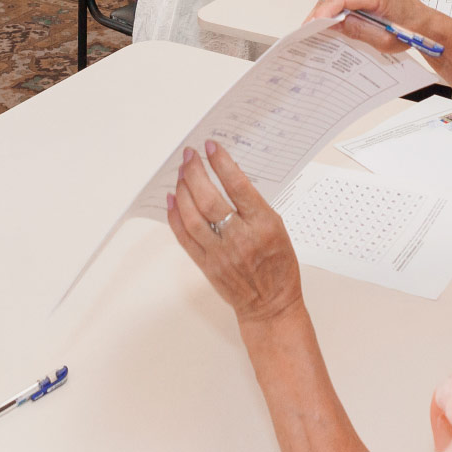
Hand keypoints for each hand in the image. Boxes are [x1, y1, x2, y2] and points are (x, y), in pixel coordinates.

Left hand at [167, 142, 302, 324]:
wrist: (271, 305)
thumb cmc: (279, 266)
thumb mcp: (277, 227)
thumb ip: (253, 204)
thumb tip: (228, 175)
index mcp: (263, 225)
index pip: (238, 186)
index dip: (222, 163)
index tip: (212, 147)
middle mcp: (240, 238)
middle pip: (209, 199)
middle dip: (195, 172)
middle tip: (190, 156)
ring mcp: (220, 253)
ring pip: (192, 216)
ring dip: (182, 190)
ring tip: (181, 173)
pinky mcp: (206, 265)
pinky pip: (184, 237)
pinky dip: (175, 216)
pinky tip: (172, 199)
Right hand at [305, 0, 441, 56]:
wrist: (425, 24)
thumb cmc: (411, 30)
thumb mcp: (384, 39)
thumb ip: (358, 30)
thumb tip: (334, 24)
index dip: (326, 10)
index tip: (313, 23)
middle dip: (321, 14)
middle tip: (307, 33)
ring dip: (327, 13)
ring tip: (315, 31)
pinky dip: (335, 10)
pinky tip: (329, 24)